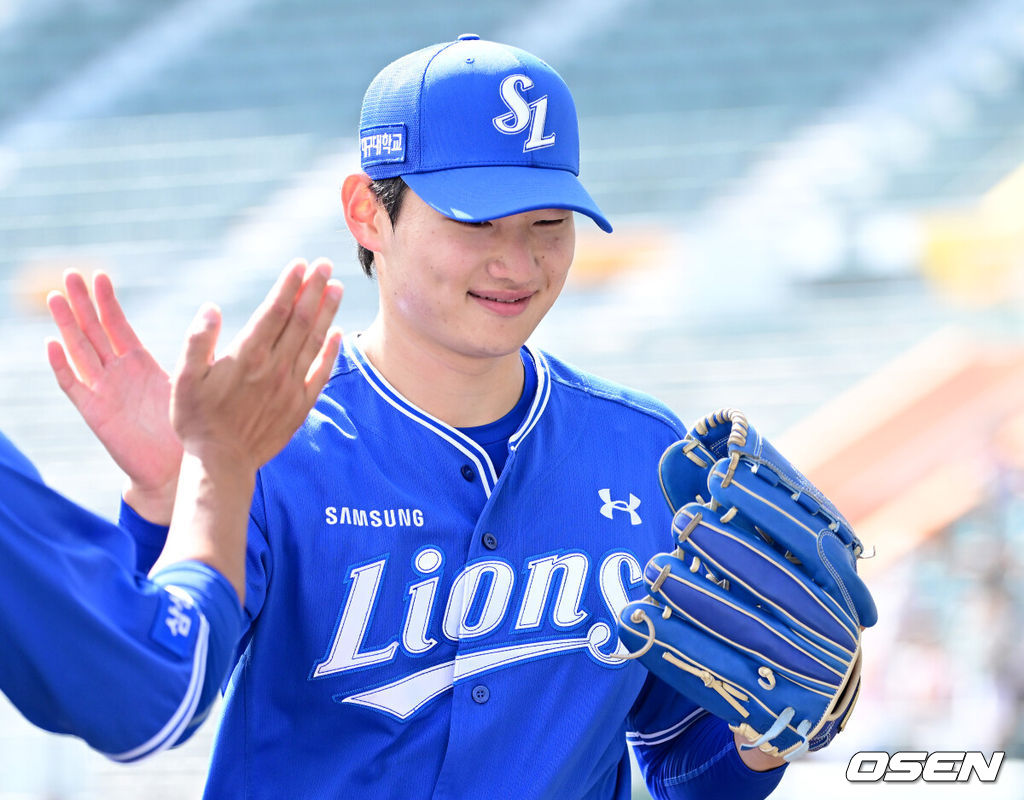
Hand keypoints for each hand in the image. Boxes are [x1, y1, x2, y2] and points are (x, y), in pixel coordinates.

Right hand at [47, 271, 182, 522]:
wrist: (178, 469)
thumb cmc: (190, 427)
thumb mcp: (195, 381)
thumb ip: (200, 349)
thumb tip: (215, 311)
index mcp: (141, 364)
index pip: (119, 325)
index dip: (108, 301)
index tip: (100, 275)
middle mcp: (119, 374)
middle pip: (94, 331)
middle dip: (81, 303)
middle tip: (69, 274)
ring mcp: (104, 391)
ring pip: (80, 352)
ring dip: (66, 326)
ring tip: (54, 298)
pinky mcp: (96, 414)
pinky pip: (75, 387)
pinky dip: (63, 367)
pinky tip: (52, 345)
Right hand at [171, 259, 342, 471]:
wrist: (221, 463)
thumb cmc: (196, 419)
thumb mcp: (183, 379)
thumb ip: (197, 342)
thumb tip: (210, 308)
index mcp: (246, 357)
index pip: (274, 311)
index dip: (289, 285)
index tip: (300, 264)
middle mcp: (273, 368)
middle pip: (299, 320)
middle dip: (313, 289)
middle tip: (325, 264)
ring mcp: (290, 387)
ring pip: (314, 341)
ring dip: (326, 312)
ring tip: (336, 287)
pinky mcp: (300, 405)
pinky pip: (321, 373)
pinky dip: (331, 351)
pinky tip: (337, 332)